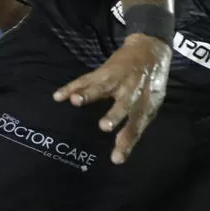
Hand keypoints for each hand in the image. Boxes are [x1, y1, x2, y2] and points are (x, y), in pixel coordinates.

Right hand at [54, 33, 171, 163]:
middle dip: (114, 114)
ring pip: (102, 87)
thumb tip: (119, 155)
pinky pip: (86, 79)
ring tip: (75, 101)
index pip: (137, 125)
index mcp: (145, 103)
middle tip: (104, 126)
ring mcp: (118, 79)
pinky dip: (71, 87)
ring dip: (88, 94)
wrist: (150, 51)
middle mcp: (132, 91)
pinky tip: (58, 96)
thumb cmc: (149, 86)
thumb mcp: (149, 106)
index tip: (116, 159)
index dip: (127, 141)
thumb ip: (135, 128)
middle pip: (124, 104)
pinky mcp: (104, 71)